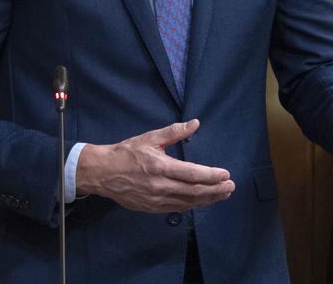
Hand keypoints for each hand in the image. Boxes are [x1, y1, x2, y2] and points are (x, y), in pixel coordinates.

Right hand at [76, 119, 234, 211]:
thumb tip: (195, 123)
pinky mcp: (151, 208)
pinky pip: (176, 208)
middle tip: (230, 187)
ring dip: (207, 199)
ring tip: (222, 195)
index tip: (226, 174)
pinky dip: (192, 205)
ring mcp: (155, 199)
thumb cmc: (126, 153)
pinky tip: (202, 202)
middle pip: (194, 191)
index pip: (192, 174)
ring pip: (188, 202)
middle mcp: (160, 186)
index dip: (211, 175)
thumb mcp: (150, 138)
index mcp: (160, 167)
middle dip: (215, 190)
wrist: (102, 173)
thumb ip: (174, 132)